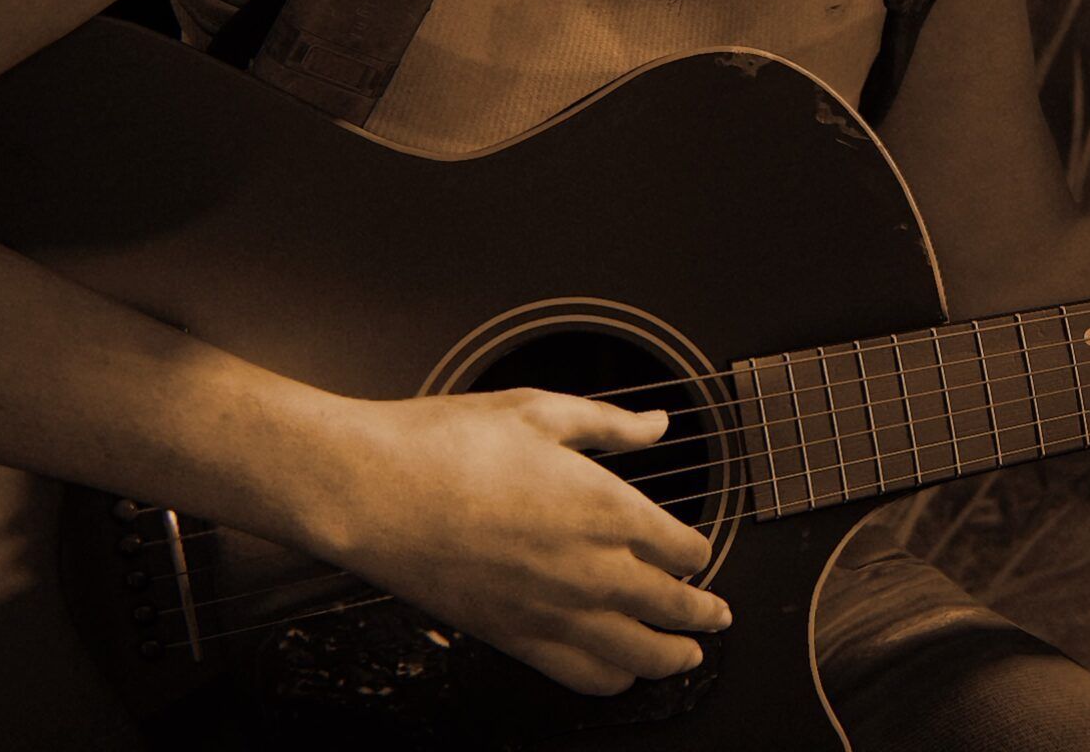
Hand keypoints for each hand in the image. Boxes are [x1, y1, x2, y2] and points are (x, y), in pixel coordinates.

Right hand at [296, 388, 728, 695]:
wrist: (372, 491)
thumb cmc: (446, 446)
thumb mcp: (540, 411)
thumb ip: (610, 423)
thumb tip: (656, 423)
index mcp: (607, 507)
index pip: (683, 548)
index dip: (698, 552)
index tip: (697, 553)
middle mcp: (592, 568)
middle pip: (674, 608)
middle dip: (704, 615)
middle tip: (717, 617)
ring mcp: (554, 610)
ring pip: (639, 655)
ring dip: (672, 657)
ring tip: (686, 655)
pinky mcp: (513, 638)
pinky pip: (582, 676)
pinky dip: (612, 679)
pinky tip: (620, 674)